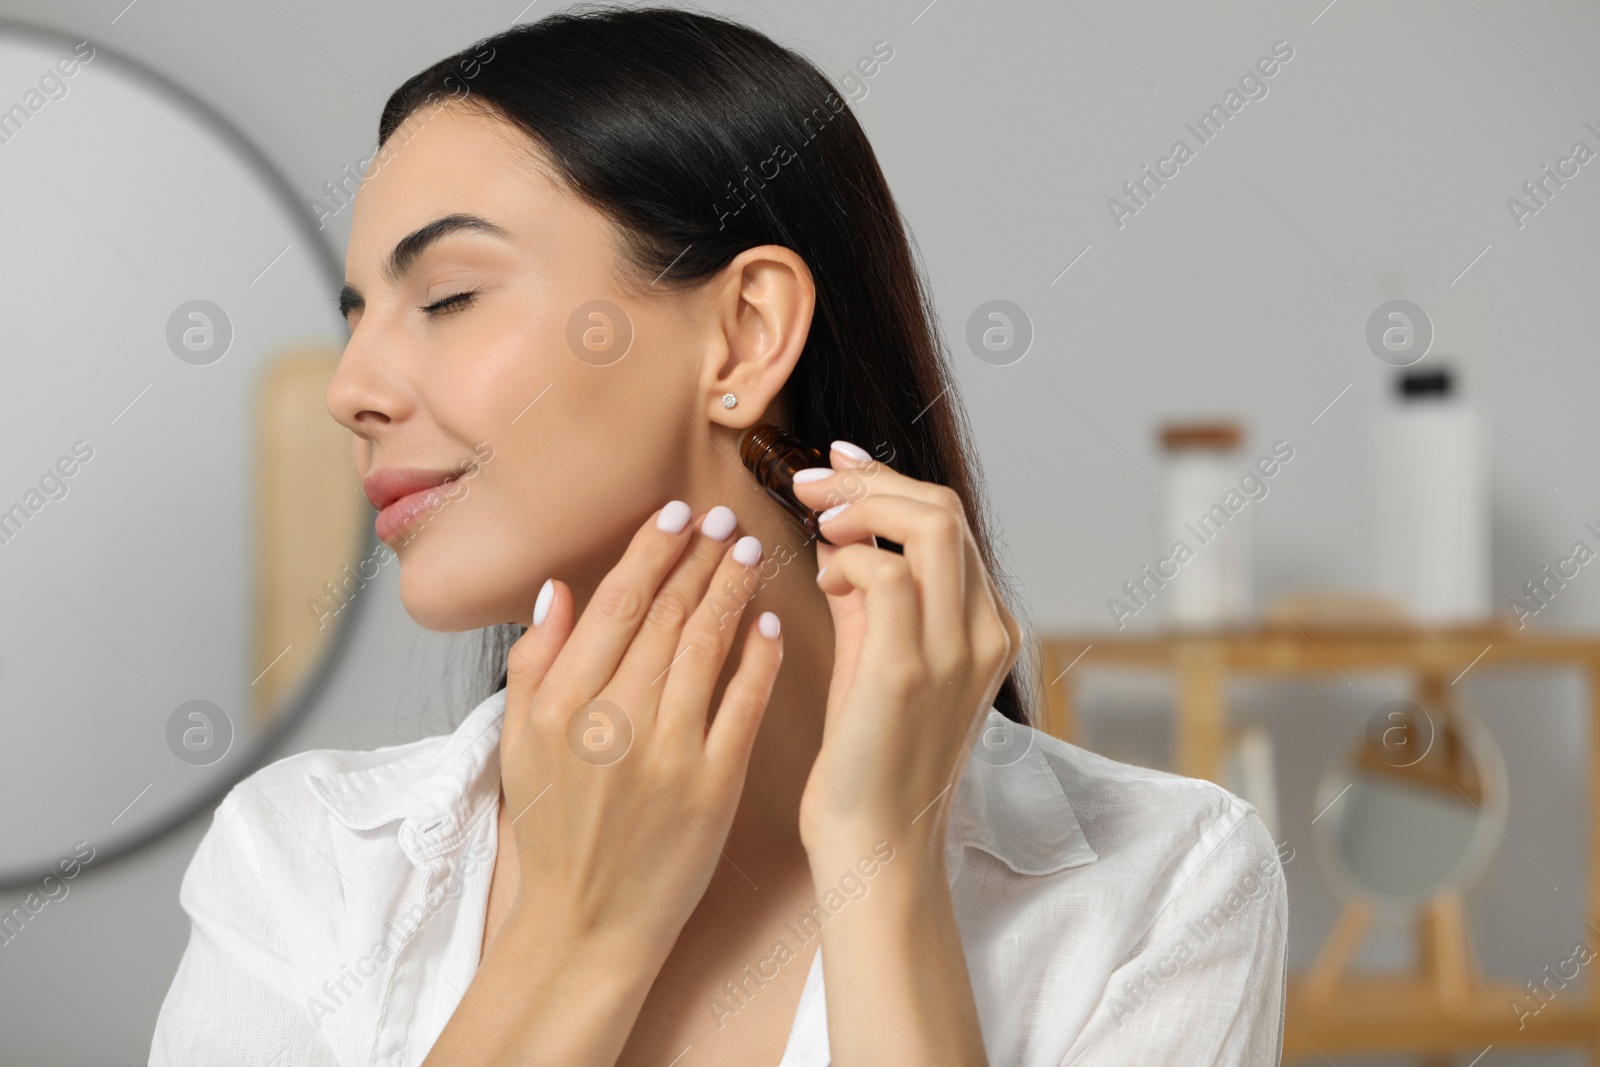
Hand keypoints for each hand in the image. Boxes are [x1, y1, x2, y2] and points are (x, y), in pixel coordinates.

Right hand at [496, 502, 780, 961]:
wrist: (587, 923)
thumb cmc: (554, 831)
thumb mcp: (518, 745)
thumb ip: (534, 663)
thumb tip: (560, 589)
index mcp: (561, 704)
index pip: (617, 604)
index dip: (652, 550)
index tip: (677, 514)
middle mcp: (613, 721)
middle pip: (668, 615)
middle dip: (700, 556)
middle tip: (724, 518)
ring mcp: (667, 754)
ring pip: (709, 647)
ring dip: (733, 590)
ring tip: (749, 553)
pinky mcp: (714, 786)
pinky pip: (745, 703)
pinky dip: (761, 657)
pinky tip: (770, 623)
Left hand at [791, 445, 1021, 860]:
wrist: (875, 848)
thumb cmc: (868, 762)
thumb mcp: (878, 662)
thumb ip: (871, 598)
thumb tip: (842, 538)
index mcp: (987, 630)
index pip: (949, 523)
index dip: (888, 482)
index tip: (838, 463)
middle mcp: (986, 633)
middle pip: (945, 510)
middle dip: (870, 479)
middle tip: (813, 480)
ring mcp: (956, 651)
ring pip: (929, 524)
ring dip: (860, 505)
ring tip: (818, 521)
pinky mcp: (910, 670)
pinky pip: (884, 573)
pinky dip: (846, 559)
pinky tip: (821, 580)